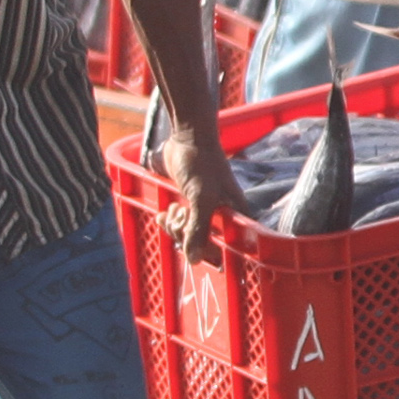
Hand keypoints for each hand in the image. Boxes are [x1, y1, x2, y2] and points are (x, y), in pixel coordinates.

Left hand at [157, 121, 248, 260]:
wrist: (188, 138)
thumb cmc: (202, 165)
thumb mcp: (202, 198)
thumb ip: (199, 229)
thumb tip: (194, 260)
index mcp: (236, 217)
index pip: (226, 249)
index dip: (208, 252)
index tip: (194, 245)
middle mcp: (223, 217)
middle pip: (202, 245)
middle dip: (185, 234)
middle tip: (182, 215)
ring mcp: (205, 211)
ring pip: (188, 235)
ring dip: (175, 226)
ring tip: (173, 208)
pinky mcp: (190, 204)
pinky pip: (179, 224)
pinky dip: (169, 221)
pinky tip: (162, 214)